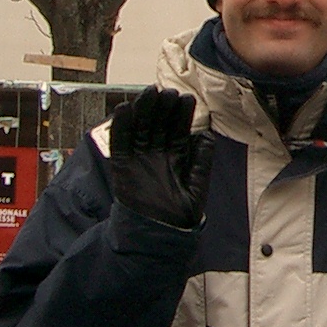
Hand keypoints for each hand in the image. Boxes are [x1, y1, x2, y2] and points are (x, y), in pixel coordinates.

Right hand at [106, 87, 213, 228]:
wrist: (158, 236)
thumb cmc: (180, 215)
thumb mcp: (197, 185)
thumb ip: (201, 160)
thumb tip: (206, 134)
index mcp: (175, 156)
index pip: (177, 129)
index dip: (181, 114)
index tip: (185, 98)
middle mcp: (156, 153)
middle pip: (157, 124)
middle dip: (161, 107)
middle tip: (166, 91)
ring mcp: (139, 158)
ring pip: (140, 128)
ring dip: (143, 110)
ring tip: (148, 93)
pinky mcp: (122, 166)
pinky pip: (120, 143)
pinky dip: (121, 126)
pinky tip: (124, 110)